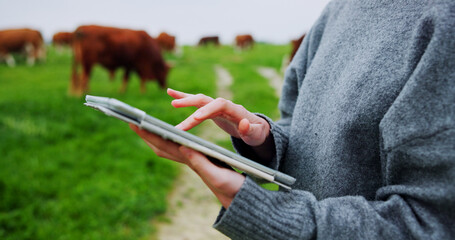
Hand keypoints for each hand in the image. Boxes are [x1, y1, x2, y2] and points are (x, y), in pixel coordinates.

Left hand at [130, 124, 244, 207]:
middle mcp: (188, 160)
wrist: (239, 197)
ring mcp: (192, 161)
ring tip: (144, 125)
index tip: (136, 123)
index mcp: (191, 162)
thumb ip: (200, 162)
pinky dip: (168, 139)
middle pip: (161, 146)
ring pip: (167, 147)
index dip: (149, 134)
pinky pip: (177, 147)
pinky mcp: (199, 160)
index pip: (165, 145)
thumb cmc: (230, 187)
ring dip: (154, 136)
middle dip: (146, 134)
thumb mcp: (217, 175)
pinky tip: (167, 135)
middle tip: (132, 120)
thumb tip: (182, 147)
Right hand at [168, 88, 269, 145]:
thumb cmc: (257, 133)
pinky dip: (185, 97)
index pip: (220, 105)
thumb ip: (250, 130)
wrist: (257, 129)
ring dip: (185, 99)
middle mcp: (225, 105)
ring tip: (171, 99)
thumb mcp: (256, 134)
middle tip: (175, 107)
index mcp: (236, 110)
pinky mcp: (212, 110)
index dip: (207, 109)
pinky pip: (197, 103)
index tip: (195, 117)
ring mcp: (218, 106)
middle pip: (207, 100)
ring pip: (200, 100)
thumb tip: (243, 122)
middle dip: (191, 103)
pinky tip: (171, 94)